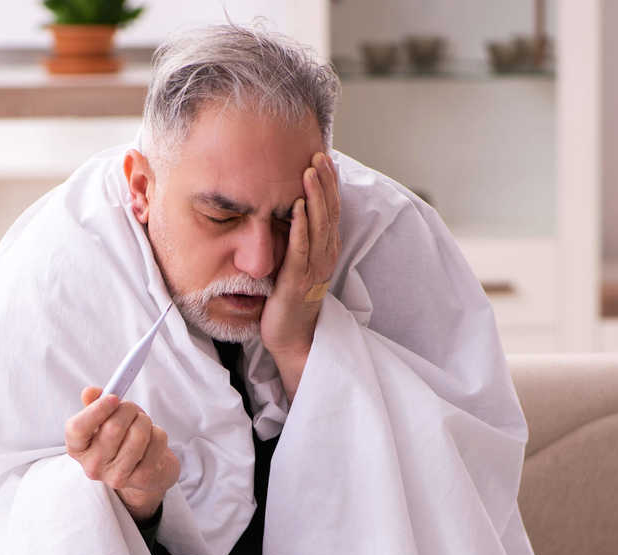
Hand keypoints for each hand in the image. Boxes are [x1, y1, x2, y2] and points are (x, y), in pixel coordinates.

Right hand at [64, 386, 180, 520]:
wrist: (147, 469)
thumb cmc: (122, 438)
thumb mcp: (105, 419)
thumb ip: (94, 403)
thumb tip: (90, 392)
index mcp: (77, 448)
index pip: (77, 428)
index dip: (96, 410)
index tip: (113, 397)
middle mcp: (93, 466)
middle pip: (113, 427)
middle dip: (128, 410)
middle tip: (132, 410)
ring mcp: (117, 476)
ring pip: (138, 433)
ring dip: (145, 421)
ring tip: (142, 425)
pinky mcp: (143, 478)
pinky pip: (157, 440)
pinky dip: (158, 433)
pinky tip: (152, 441)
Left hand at [260, 151, 341, 359]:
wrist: (292, 337)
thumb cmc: (289, 300)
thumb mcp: (296, 263)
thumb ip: (297, 239)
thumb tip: (287, 210)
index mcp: (325, 250)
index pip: (330, 210)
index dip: (329, 184)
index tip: (323, 157)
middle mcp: (325, 256)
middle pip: (328, 212)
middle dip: (325, 182)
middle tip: (319, 154)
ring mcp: (313, 268)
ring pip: (318, 226)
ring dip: (315, 196)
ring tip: (310, 170)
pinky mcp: (297, 281)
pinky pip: (301, 249)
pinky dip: (300, 227)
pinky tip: (296, 207)